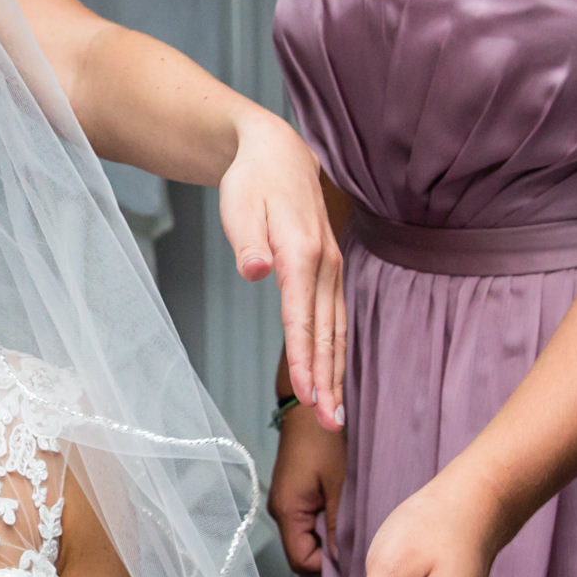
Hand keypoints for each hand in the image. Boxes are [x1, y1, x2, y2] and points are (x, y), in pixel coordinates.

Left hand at [221, 111, 345, 430]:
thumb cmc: (252, 181)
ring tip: (336, 415)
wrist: (278, 153)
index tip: (307, 394)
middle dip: (327, 379)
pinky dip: (337, 353)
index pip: (301, 316)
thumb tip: (256, 269)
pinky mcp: (329, 274)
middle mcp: (325, 265)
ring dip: (337, 373)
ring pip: (337, 330)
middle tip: (330, 423)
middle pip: (326, 332)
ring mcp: (332, 270)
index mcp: (302, 252)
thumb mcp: (239, 204)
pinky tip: (335, 381)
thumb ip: (247, 240)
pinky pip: (336, 320)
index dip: (305, 358)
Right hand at [269, 406, 346, 572]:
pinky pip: (307, 520)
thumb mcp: (341, 486)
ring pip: (307, 537)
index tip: (353, 551)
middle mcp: (279, 511)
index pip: (302, 561)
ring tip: (350, 515)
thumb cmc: (325, 441)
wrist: (310, 409)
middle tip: (357, 532)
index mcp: (287, 511)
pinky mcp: (292, 494)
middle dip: (329, 550)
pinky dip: (325, 520)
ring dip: (328, 533)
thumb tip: (345, 563)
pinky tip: (341, 505)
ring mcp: (284, 503)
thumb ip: (340, 527)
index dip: (327, 565)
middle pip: (303, 552)